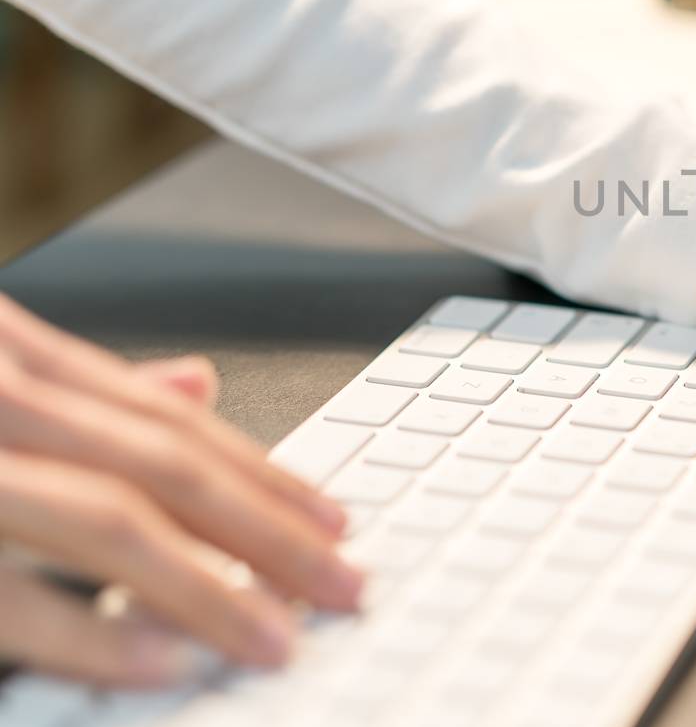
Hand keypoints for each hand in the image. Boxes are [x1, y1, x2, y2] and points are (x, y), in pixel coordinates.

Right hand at [0, 296, 361, 686]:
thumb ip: (82, 391)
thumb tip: (196, 381)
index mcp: (10, 355)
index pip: (163, 419)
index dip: (260, 473)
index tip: (334, 522)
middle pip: (161, 464)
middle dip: (264, 530)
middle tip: (341, 586)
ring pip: (109, 517)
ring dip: (207, 585)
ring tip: (276, 637)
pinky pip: (11, 598)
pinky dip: (94, 632)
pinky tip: (170, 661)